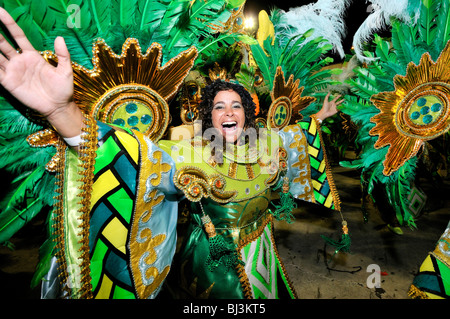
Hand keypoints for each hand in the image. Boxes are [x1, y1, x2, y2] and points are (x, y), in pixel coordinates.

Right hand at [0, 7, 82, 137]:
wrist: (58, 106)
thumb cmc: (63, 89)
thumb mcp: (65, 70)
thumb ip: (63, 54)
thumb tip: (60, 38)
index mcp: (32, 55)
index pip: (17, 35)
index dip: (9, 23)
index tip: (0, 11)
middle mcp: (20, 61)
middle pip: (2, 43)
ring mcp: (13, 71)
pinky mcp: (8, 82)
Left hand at [315, 92, 343, 121]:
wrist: (325, 112)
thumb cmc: (324, 106)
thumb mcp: (325, 100)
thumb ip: (327, 96)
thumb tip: (329, 92)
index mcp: (332, 102)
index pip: (336, 98)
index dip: (338, 96)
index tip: (340, 94)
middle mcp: (334, 104)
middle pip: (339, 102)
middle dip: (341, 100)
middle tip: (344, 98)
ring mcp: (335, 107)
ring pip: (340, 105)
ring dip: (342, 104)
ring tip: (345, 102)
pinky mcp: (336, 110)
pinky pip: (340, 109)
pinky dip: (342, 108)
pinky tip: (344, 106)